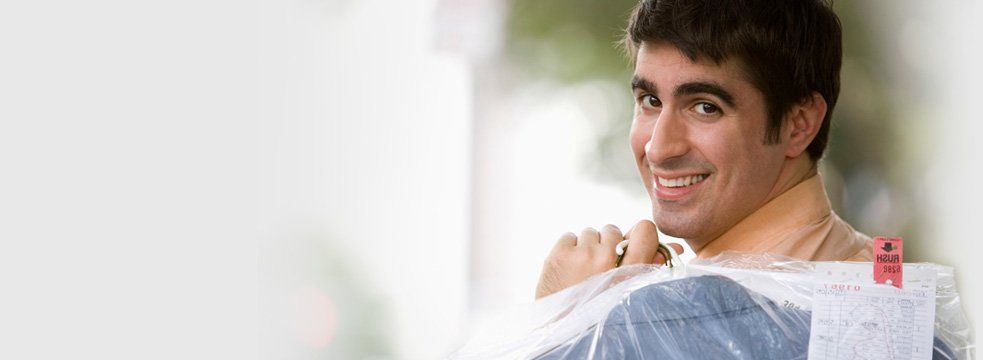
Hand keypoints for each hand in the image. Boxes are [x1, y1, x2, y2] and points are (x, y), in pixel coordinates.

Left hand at [535, 220, 683, 298]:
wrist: (563, 328)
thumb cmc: (600, 310)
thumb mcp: (632, 292)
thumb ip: (653, 267)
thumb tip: (676, 246)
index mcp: (630, 272)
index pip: (645, 229)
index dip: (637, 235)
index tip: (629, 245)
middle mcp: (607, 260)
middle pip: (612, 229)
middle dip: (607, 245)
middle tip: (600, 267)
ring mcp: (580, 256)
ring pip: (589, 232)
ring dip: (587, 247)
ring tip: (583, 270)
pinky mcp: (558, 255)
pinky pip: (569, 236)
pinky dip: (569, 249)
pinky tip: (568, 268)